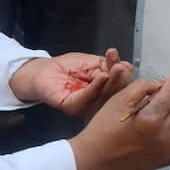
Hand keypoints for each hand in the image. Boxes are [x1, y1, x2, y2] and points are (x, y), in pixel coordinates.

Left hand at [10, 49, 133, 119]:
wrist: (41, 71)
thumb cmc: (65, 67)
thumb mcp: (90, 62)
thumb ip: (106, 64)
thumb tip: (127, 65)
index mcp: (102, 91)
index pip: (118, 84)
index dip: (122, 74)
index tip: (124, 63)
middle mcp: (96, 102)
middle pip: (114, 92)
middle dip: (119, 78)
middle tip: (122, 67)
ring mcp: (85, 106)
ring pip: (103, 96)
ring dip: (111, 82)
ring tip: (116, 68)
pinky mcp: (73, 107)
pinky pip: (87, 98)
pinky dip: (96, 87)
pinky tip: (101, 76)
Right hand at [68, 77, 169, 169]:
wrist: (95, 158)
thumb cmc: (104, 127)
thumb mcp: (120, 99)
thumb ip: (142, 86)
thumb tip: (160, 85)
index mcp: (153, 120)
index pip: (169, 96)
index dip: (169, 85)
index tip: (168, 80)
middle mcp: (165, 137)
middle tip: (161, 96)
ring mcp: (167, 151)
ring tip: (169, 111)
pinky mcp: (165, 161)